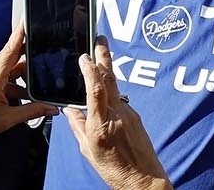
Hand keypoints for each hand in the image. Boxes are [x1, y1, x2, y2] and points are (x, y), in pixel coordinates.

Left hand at [0, 24, 59, 149]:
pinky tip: (24, 93)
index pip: (12, 47)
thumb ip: (31, 112)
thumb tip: (50, 107)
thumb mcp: (6, 120)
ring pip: (11, 67)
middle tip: (47, 51)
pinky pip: (4, 75)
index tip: (29, 17)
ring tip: (38, 82)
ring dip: (24, 73)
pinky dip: (15, 81)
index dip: (22, 31)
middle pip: (15, 55)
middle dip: (31, 53)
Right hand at [64, 36, 171, 189]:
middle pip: (109, 79)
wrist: (143, 180)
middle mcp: (116, 115)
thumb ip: (78, 127)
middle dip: (104, 56)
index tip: (84, 56)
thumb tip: (70, 111)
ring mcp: (128, 113)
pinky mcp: (135, 116)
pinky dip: (110, 90)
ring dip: (106, 70)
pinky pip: (119, 99)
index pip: (95, 90)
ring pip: (115, 87)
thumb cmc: (114, 170)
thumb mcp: (88, 151)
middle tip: (100, 38)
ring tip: (99, 55)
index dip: (90, 70)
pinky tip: (104, 89)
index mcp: (100, 125)